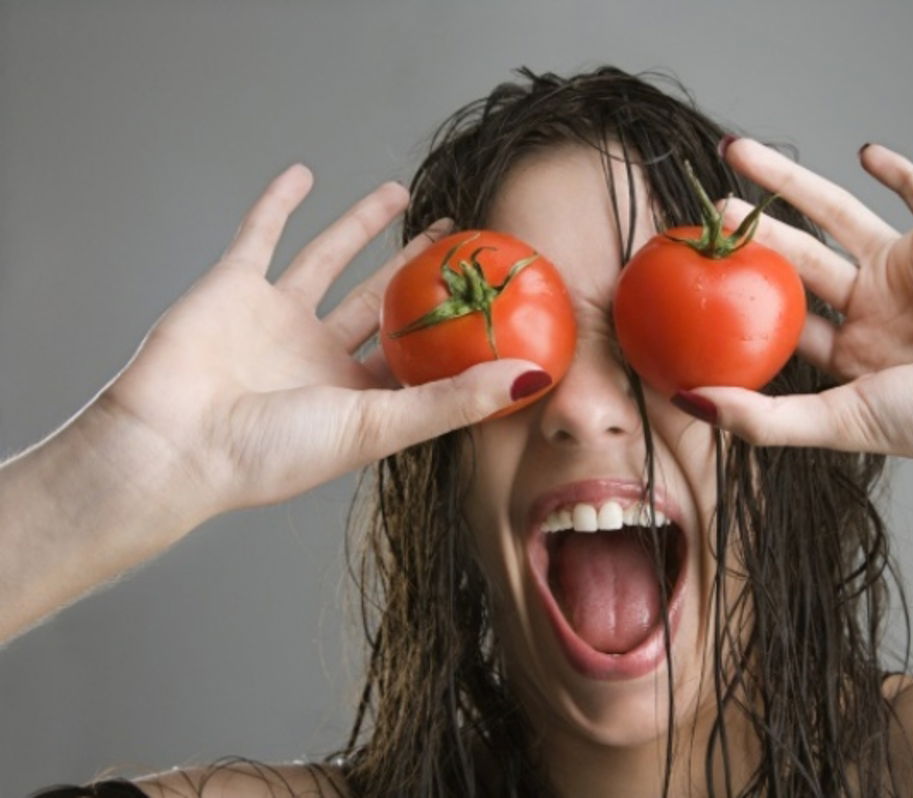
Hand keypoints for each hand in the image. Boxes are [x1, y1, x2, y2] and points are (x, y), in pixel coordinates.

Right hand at [96, 163, 544, 515]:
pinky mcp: (233, 287)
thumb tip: (534, 376)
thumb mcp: (378, 426)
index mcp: (354, 394)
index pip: (416, 355)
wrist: (173, 444)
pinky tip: (304, 174)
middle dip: (418, 268)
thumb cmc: (274, 452)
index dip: (453, 328)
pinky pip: (260, 234)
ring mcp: (275, 320)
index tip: (492, 294)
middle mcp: (318, 356)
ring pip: (329, 259)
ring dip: (362, 225)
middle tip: (458, 236)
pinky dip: (279, 203)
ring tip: (402, 194)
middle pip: (380, 300)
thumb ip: (454, 399)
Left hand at [692, 139, 912, 465]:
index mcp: (849, 353)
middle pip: (796, 257)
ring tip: (736, 155)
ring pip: (835, 214)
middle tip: (706, 210)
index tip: (691, 279)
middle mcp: (872, 307)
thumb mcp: (841, 422)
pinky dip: (896, 171)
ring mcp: (906, 269)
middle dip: (750, 232)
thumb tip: (687, 402)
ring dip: (788, 183)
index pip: (781, 319)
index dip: (737, 300)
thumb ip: (764, 417)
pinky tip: (862, 153)